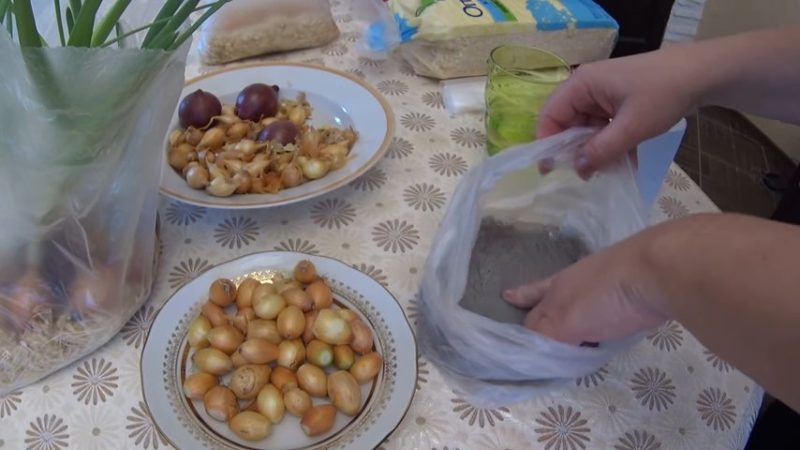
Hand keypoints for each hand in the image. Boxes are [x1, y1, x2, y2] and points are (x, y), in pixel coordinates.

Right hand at [502, 230, 669, 344]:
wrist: (661, 270)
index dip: (520, 303)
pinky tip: (607, 321)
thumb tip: (527, 351)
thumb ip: (545, 336)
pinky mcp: (635, 292)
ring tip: (565, 323)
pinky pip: (609, 308)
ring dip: (569, 310)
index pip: (533, 305)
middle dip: (537, 300)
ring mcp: (608, 284)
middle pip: (553, 296)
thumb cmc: (605, 295)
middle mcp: (579, 284)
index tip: (506, 297)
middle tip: (520, 299)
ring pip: (582, 301)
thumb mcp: (565, 320)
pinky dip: (601, 316)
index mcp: (558, 288)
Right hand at [538, 46, 701, 176]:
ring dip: (598, 151)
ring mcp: (604, 96)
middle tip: (586, 176)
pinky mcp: (619, 104)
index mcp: (582, 84)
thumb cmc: (664, 93)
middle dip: (577, 151)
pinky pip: (606, 128)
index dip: (548, 144)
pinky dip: (613, 145)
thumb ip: (602, 150)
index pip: (550, 116)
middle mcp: (588, 88)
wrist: (704, 74)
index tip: (552, 171)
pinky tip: (625, 164)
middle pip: (568, 125)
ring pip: (589, 130)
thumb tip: (577, 169)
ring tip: (609, 173)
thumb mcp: (632, 126)